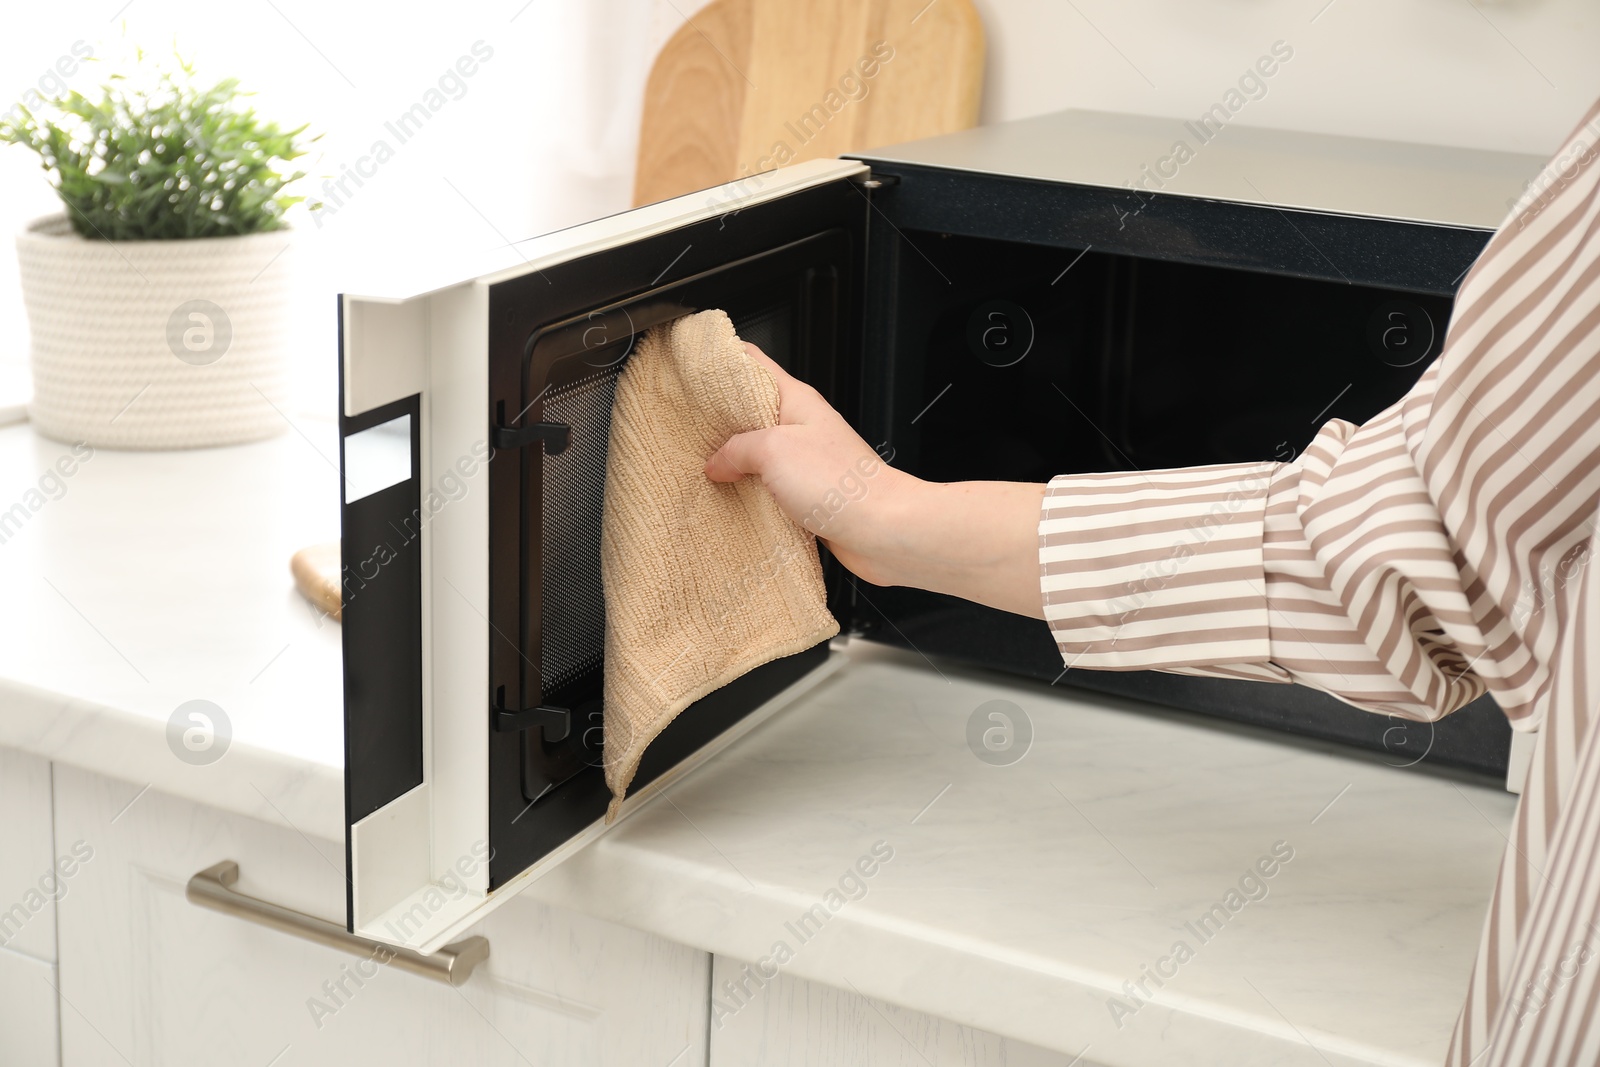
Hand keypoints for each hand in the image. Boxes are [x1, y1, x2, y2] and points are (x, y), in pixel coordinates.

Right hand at [704, 344, 1047, 618]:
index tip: (690, 366)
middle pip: (749, 411)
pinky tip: (730, 500)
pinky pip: (768, 485)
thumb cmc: (844, 485)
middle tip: (685, 429)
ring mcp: (804, 460)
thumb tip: (716, 461)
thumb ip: (736, 450)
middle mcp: (801, 426)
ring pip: (757, 452)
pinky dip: (748, 491)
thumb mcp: (773, 451)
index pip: (752, 362)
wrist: (881, 531)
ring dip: (731, 461)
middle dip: (716, 420)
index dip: (719, 359)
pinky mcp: (807, 493)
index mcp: (796, 399)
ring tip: (702, 468)